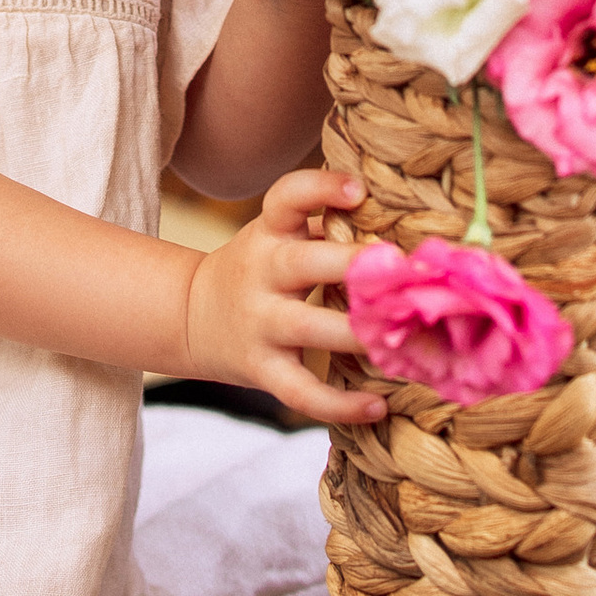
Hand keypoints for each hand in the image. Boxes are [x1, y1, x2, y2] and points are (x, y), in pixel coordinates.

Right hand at [179, 166, 385, 429]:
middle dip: (353, 266)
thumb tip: (406, 221)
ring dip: (356, 334)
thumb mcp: (280, 235)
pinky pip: (299, 391)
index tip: (360, 189)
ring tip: (402, 341)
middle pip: (303, 263)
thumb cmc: (261, 268)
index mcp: (270, 232)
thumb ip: (330, 226)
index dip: (320, 189)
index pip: (286, 198)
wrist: (190, 317)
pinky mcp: (261, 368)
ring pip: (307, 327)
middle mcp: (261, 272)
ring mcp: (259, 322)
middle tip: (404, 272)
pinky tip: (379, 406)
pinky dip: (339, 404)